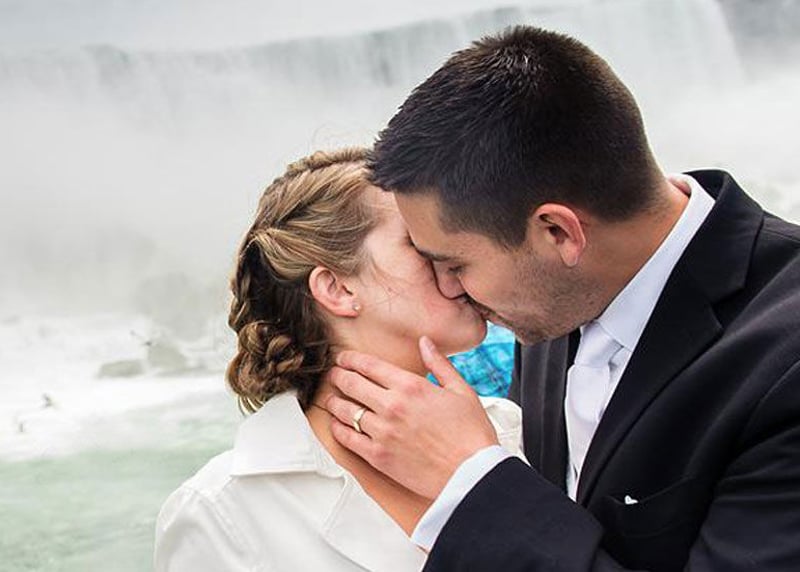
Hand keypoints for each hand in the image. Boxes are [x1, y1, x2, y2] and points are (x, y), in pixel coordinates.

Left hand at [325, 336, 498, 498]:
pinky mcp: (378, 457)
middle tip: (334, 375)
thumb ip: (440, 364)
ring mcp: (382, 432)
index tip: (344, 359)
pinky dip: (338, 430)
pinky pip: (347, 439)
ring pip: (345, 411)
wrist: (473, 473)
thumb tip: (425, 342)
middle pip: (351, 384)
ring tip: (331, 399)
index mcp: (411, 386)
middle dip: (338, 376)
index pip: (369, 365)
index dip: (351, 359)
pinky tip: (337, 425)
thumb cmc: (471, 434)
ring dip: (334, 402)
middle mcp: (392, 406)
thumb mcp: (461, 390)